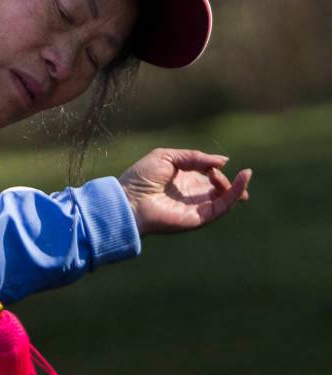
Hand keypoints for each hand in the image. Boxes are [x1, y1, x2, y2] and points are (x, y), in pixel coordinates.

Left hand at [119, 148, 251, 234]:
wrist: (129, 200)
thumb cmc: (141, 178)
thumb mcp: (168, 157)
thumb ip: (195, 157)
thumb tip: (224, 161)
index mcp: (182, 180)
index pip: (208, 174)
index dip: (214, 167)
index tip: (213, 164)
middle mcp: (191, 194)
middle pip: (219, 187)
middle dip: (228, 180)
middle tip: (225, 173)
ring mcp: (196, 207)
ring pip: (225, 198)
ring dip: (237, 186)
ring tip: (244, 175)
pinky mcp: (200, 217)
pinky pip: (223, 207)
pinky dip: (236, 194)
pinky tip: (243, 180)